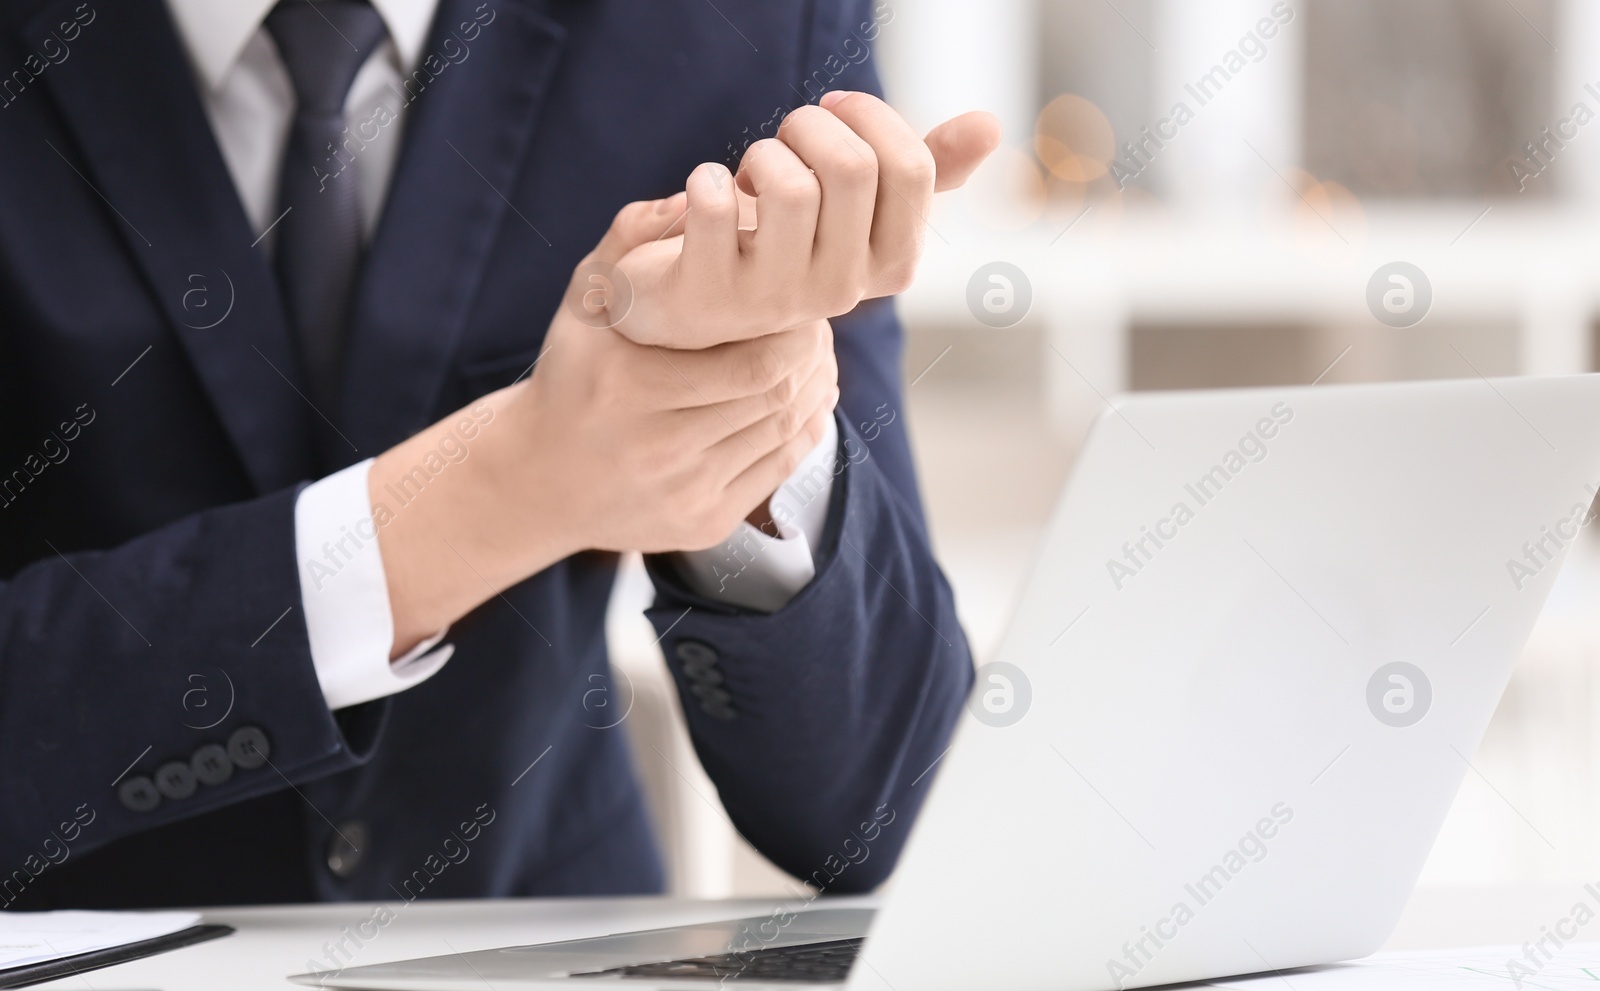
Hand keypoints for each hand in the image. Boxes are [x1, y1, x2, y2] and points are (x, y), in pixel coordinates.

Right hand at [369, 203, 836, 652]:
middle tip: (815, 320)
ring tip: (814, 351)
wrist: (537, 480)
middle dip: (810, 353)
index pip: (752, 361)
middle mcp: (658, 447)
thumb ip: (633, 238)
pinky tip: (805, 395)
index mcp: (629, 388)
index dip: (793, 327)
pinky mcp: (704, 523)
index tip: (796, 296)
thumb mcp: (585, 302)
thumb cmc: (572, 375)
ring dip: (814, 386)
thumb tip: (698, 194)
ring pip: (783, 431)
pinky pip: (779, 469)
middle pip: (774, 396)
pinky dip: (806, 426)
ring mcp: (685, 492)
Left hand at [597, 97, 999, 348]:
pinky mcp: (708, 295)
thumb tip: (990, 126)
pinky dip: (706, 178)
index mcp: (889, 264)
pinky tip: (706, 194)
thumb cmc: (782, 240)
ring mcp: (775, 299)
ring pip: (789, 185)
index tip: (835, 112)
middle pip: (853, 167)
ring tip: (752, 173)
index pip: (912, 168)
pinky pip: (715, 204)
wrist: (695, 303)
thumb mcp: (859, 206)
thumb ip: (923, 169)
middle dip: (811, 126)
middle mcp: (840, 291)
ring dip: (763, 152)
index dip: (869, 116)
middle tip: (786, 140)